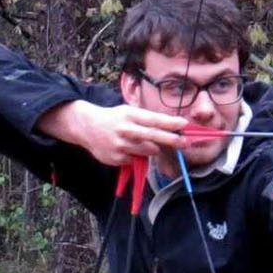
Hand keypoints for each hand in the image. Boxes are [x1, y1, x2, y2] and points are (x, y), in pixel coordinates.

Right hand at [38, 101, 187, 165]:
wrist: (87, 127)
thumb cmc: (115, 118)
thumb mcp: (129, 112)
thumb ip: (146, 120)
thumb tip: (171, 127)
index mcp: (130, 115)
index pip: (153, 119)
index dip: (169, 122)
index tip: (184, 124)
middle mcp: (125, 129)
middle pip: (152, 136)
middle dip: (171, 140)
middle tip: (185, 142)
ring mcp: (120, 145)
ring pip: (147, 151)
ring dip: (153, 149)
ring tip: (148, 144)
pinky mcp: (116, 158)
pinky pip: (135, 160)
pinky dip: (136, 156)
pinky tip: (127, 149)